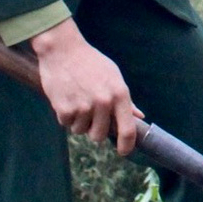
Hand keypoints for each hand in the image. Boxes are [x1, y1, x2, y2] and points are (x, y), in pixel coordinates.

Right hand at [31, 19, 143, 154]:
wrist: (62, 49)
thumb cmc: (90, 62)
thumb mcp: (114, 76)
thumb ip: (125, 100)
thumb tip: (139, 117)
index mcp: (119, 94)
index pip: (128, 129)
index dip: (126, 145)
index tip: (124, 151)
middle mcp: (103, 102)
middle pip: (99, 136)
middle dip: (94, 130)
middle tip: (89, 115)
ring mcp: (83, 107)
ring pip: (80, 130)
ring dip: (78, 121)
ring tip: (77, 100)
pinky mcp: (64, 108)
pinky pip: (65, 124)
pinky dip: (65, 115)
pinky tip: (66, 97)